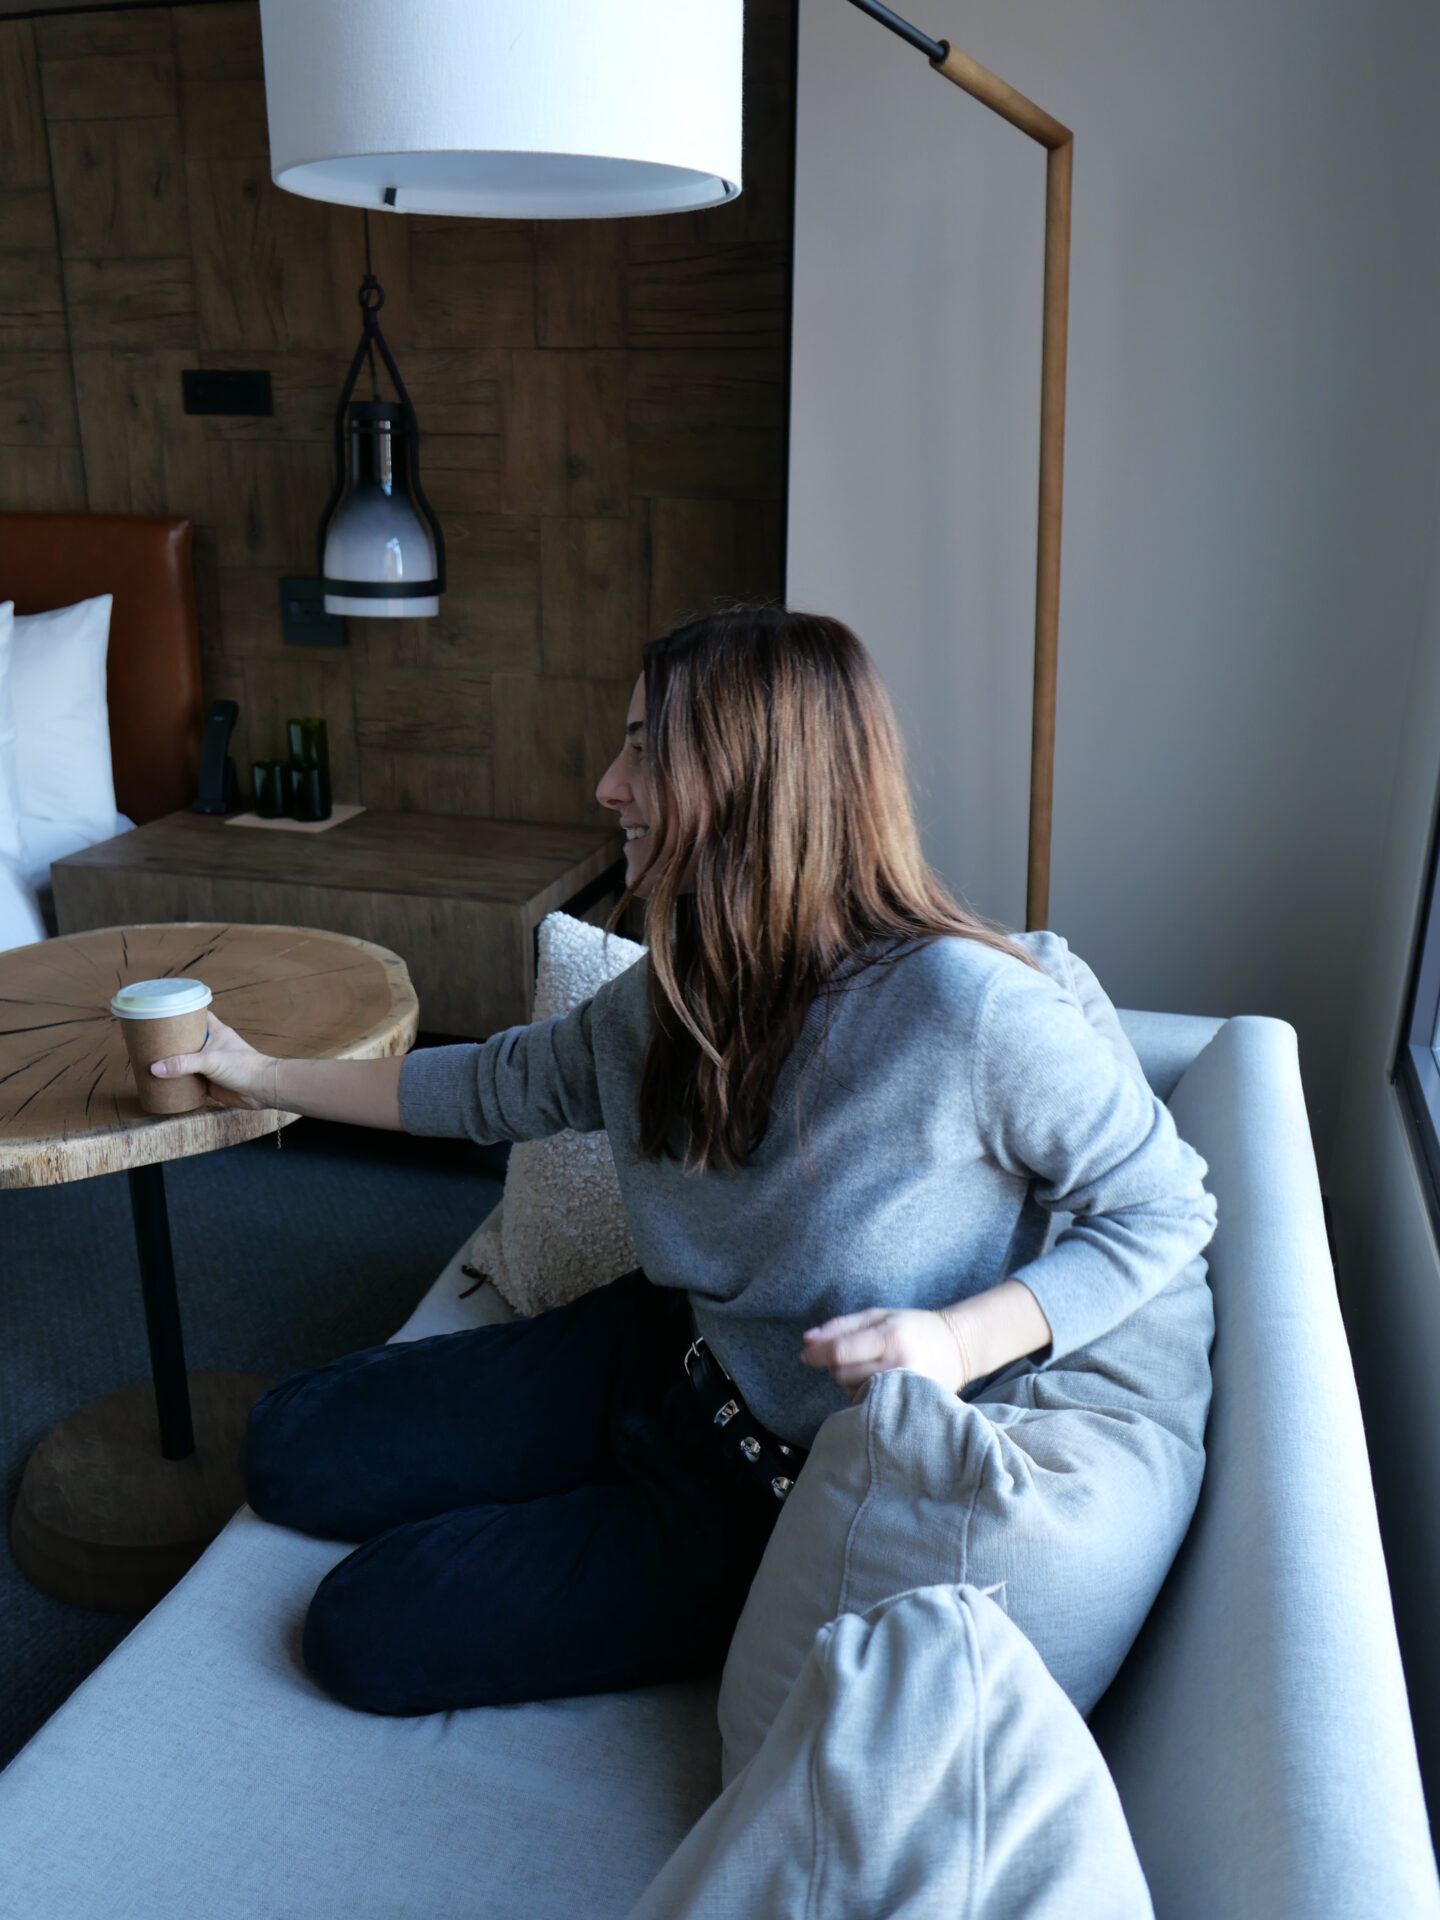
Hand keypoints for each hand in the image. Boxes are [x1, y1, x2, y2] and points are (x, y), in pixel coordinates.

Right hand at [151, 1011, 276, 1110]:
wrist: (261, 1090)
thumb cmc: (243, 1066)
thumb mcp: (210, 1060)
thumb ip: (182, 1064)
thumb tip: (155, 1068)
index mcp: (214, 1031)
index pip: (195, 1016)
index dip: (180, 1014)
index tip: (160, 1014)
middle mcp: (210, 1046)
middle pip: (186, 1040)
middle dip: (169, 1041)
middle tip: (148, 1040)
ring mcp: (208, 1064)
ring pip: (185, 1061)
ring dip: (172, 1063)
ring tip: (148, 1060)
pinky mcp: (208, 1081)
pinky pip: (188, 1080)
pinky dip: (177, 1081)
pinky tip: (161, 1082)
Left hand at [800, 1306, 969, 1401]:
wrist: (959, 1348)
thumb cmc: (914, 1327)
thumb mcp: (878, 1315)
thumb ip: (841, 1326)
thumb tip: (806, 1341)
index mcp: (890, 1337)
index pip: (841, 1352)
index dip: (817, 1354)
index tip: (805, 1355)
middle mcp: (899, 1366)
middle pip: (842, 1375)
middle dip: (837, 1366)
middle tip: (855, 1356)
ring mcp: (905, 1390)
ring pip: (852, 1392)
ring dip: (849, 1381)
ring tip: (871, 1368)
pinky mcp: (910, 1407)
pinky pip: (869, 1406)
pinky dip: (863, 1395)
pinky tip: (877, 1384)